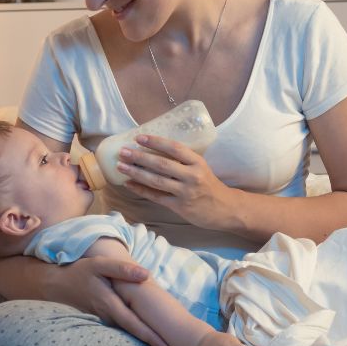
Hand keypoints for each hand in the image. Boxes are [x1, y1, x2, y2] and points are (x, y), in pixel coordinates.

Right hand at [48, 256, 169, 345]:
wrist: (57, 285)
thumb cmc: (80, 272)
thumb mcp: (100, 264)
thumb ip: (122, 269)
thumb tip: (146, 274)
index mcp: (110, 304)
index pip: (134, 323)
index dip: (150, 336)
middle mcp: (107, 316)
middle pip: (133, 332)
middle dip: (151, 344)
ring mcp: (103, 320)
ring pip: (126, 332)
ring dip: (142, 340)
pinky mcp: (101, 319)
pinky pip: (120, 328)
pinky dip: (133, 333)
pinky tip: (143, 336)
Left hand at [117, 135, 237, 230]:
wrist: (225, 208)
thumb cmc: (209, 185)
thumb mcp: (201, 167)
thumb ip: (182, 161)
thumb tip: (153, 150)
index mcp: (198, 162)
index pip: (175, 148)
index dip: (156, 142)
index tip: (139, 137)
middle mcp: (192, 176)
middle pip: (162, 164)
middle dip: (140, 157)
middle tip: (123, 151)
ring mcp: (185, 192)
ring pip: (156, 181)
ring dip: (136, 173)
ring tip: (121, 166)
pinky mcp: (180, 206)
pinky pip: (156, 196)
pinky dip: (141, 190)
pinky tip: (129, 184)